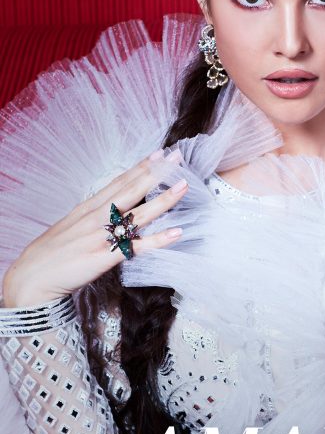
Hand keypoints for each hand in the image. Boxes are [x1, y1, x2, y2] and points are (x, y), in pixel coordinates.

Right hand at [2, 149, 188, 307]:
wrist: (31, 279)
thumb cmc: (52, 254)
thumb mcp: (71, 225)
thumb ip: (93, 216)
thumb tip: (111, 209)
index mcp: (88, 208)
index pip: (119, 182)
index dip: (140, 167)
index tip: (158, 154)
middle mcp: (97, 217)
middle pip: (132, 190)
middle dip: (156, 173)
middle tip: (176, 157)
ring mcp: (102, 236)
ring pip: (139, 214)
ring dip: (164, 200)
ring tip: (184, 186)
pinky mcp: (106, 257)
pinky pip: (138, 247)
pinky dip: (158, 239)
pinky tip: (177, 232)